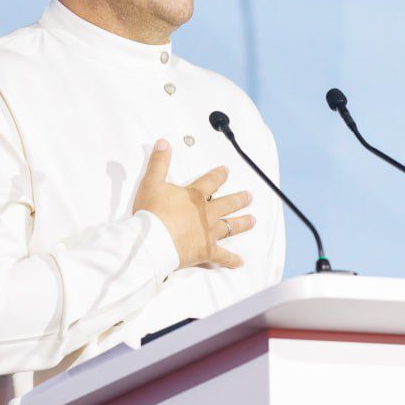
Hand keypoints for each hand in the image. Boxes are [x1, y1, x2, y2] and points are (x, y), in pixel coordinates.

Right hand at [132, 138, 254, 268]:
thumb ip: (159, 162)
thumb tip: (163, 143)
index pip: (211, 182)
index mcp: (195, 197)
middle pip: (228, 204)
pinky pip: (222, 257)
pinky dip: (231, 260)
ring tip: (252, 220)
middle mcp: (207, 213)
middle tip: (249, 196)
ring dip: (242, 223)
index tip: (226, 171)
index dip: (219, 175)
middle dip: (239, 199)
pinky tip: (240, 262)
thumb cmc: (152, 213)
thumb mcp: (151, 183)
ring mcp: (209, 233)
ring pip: (230, 226)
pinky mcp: (206, 251)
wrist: (153, 240)